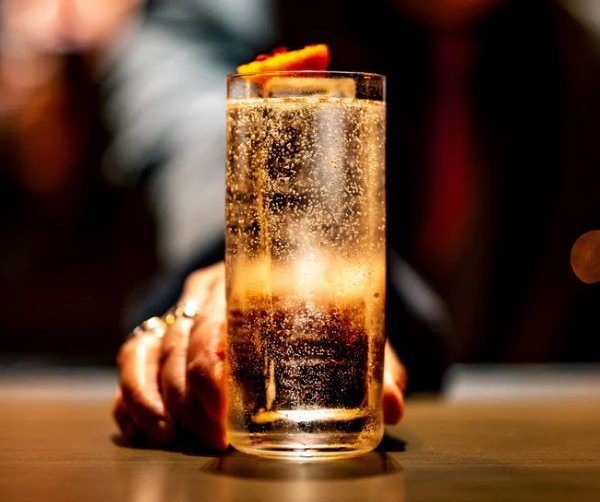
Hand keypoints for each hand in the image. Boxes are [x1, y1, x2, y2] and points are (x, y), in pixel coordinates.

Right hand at [113, 262, 406, 448]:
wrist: (294, 276)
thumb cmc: (322, 306)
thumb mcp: (352, 329)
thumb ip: (375, 362)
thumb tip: (390, 405)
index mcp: (249, 280)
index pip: (215, 316)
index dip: (208, 364)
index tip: (222, 409)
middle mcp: (208, 290)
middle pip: (179, 340)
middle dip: (187, 396)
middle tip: (212, 439)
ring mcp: (182, 308)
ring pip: (148, 347)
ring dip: (152, 397)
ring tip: (171, 436)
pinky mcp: (165, 328)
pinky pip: (134, 354)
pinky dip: (131, 390)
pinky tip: (146, 423)